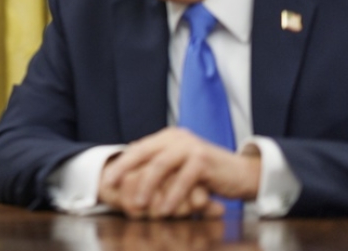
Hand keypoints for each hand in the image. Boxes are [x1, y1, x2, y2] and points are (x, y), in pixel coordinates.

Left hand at [98, 128, 259, 218]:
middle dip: (124, 170)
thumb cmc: (208, 175)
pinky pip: (183, 179)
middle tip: (111, 186)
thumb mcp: (179, 167)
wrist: (242, 174)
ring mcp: (190, 147)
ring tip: (139, 204)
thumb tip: (129, 173)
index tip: (105, 179)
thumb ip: (160, 167)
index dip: (120, 164)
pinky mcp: (204, 160)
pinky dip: (173, 195)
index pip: (138, 148)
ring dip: (147, 186)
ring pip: (161, 165)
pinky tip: (166, 209)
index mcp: (168, 137)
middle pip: (144, 153)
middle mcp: (177, 137)